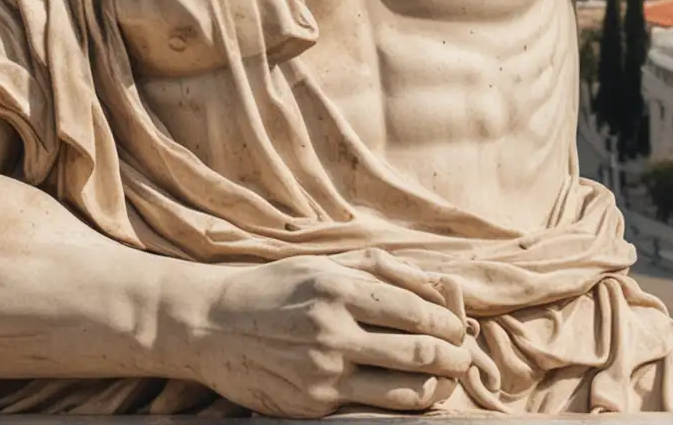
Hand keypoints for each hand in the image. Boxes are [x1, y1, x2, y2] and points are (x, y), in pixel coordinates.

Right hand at [176, 250, 473, 415]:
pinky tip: (410, 397)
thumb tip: (438, 284)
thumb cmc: (275, 288)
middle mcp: (332, 332)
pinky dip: (400, 407)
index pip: (417, 311)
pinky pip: (372, 412)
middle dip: (453, 358)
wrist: (210, 325)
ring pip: (403, 392)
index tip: (457, 328)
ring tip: (444, 380)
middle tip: (462, 358)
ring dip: (435, 388)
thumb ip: (383, 270)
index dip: (449, 323)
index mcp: (339, 290)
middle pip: (419, 353)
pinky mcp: (311, 405)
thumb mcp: (325, 263)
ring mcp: (322, 373)